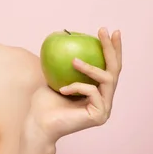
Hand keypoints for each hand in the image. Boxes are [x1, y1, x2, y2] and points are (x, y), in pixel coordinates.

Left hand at [26, 28, 122, 143]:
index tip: (108, 31)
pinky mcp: (99, 115)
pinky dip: (76, 86)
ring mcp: (104, 108)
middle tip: (104, 31)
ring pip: (107, 79)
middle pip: (115, 70)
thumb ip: (62, 62)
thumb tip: (63, 38)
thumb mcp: (53, 75)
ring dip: (90, 67)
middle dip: (111, 48)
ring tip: (74, 61)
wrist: (38, 123)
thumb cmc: (43, 102)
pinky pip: (92, 91)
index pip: (108, 66)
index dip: (111, 48)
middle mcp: (105, 99)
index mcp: (97, 90)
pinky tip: (62, 89)